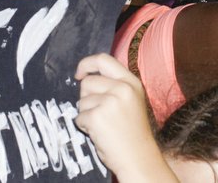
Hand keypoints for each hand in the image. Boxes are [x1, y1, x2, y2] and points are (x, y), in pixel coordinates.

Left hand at [75, 53, 160, 177]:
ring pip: (81, 101)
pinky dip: (84, 126)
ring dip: (86, 113)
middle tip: (99, 112)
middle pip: (88, 82)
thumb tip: (86, 76)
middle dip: (86, 97)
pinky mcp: (98, 117)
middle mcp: (122, 88)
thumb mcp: (131, 100)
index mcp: (131, 82)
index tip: (79, 74)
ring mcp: (110, 102)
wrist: (139, 158)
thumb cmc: (133, 131)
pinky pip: (79, 117)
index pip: (103, 59)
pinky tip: (99, 133)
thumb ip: (115, 85)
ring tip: (103, 124)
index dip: (86, 64)